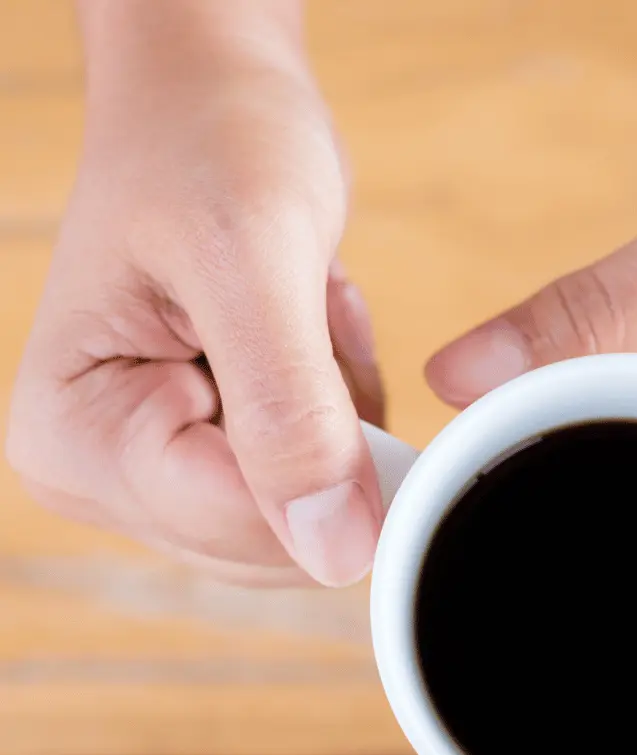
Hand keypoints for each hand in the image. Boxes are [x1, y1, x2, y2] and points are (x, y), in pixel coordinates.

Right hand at [7, 1, 382, 586]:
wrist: (213, 102)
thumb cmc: (210, 145)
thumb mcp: (251, 262)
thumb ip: (288, 412)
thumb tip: (336, 554)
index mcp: (77, 439)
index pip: (236, 527)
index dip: (330, 475)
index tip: (342, 368)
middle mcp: (104, 476)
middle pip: (274, 539)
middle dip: (329, 434)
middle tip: (306, 318)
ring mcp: (159, 473)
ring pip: (310, 515)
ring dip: (339, 416)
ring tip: (297, 315)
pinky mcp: (212, 456)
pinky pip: (321, 480)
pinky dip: (342, 411)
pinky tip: (306, 334)